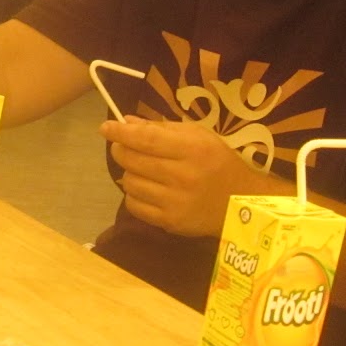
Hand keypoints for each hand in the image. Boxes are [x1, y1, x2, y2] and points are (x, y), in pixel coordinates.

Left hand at [99, 115, 276, 236]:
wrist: (240, 203)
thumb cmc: (218, 162)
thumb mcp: (198, 136)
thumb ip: (160, 128)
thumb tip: (125, 122)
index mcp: (192, 149)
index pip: (146, 139)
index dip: (121, 133)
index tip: (106, 128)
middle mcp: (183, 176)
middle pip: (132, 160)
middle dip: (121, 150)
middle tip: (123, 147)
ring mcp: (175, 202)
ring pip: (129, 183)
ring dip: (129, 173)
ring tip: (142, 170)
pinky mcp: (170, 222)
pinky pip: (134, 206)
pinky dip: (134, 195)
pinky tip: (146, 189)